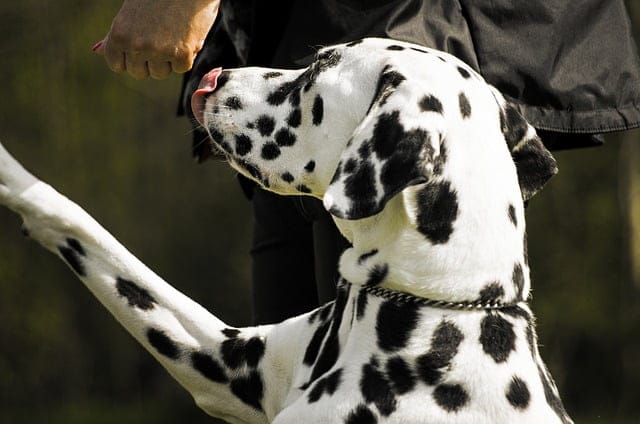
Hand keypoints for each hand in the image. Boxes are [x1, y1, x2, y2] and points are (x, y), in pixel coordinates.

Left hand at [93, 0, 219, 79]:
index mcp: (119, 34)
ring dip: (167, 60)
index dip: (129, 58)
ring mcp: (160, 51)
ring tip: (172, 36)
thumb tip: (97, 51)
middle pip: (139, 73)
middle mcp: (137, 45)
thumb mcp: (130, 12)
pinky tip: (186, 35)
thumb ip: (116, 35)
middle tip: (159, 39)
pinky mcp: (182, 54)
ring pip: (160, 73)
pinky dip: (186, 55)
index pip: (117, 65)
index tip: (139, 46)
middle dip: (148, 61)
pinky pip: (181, 68)